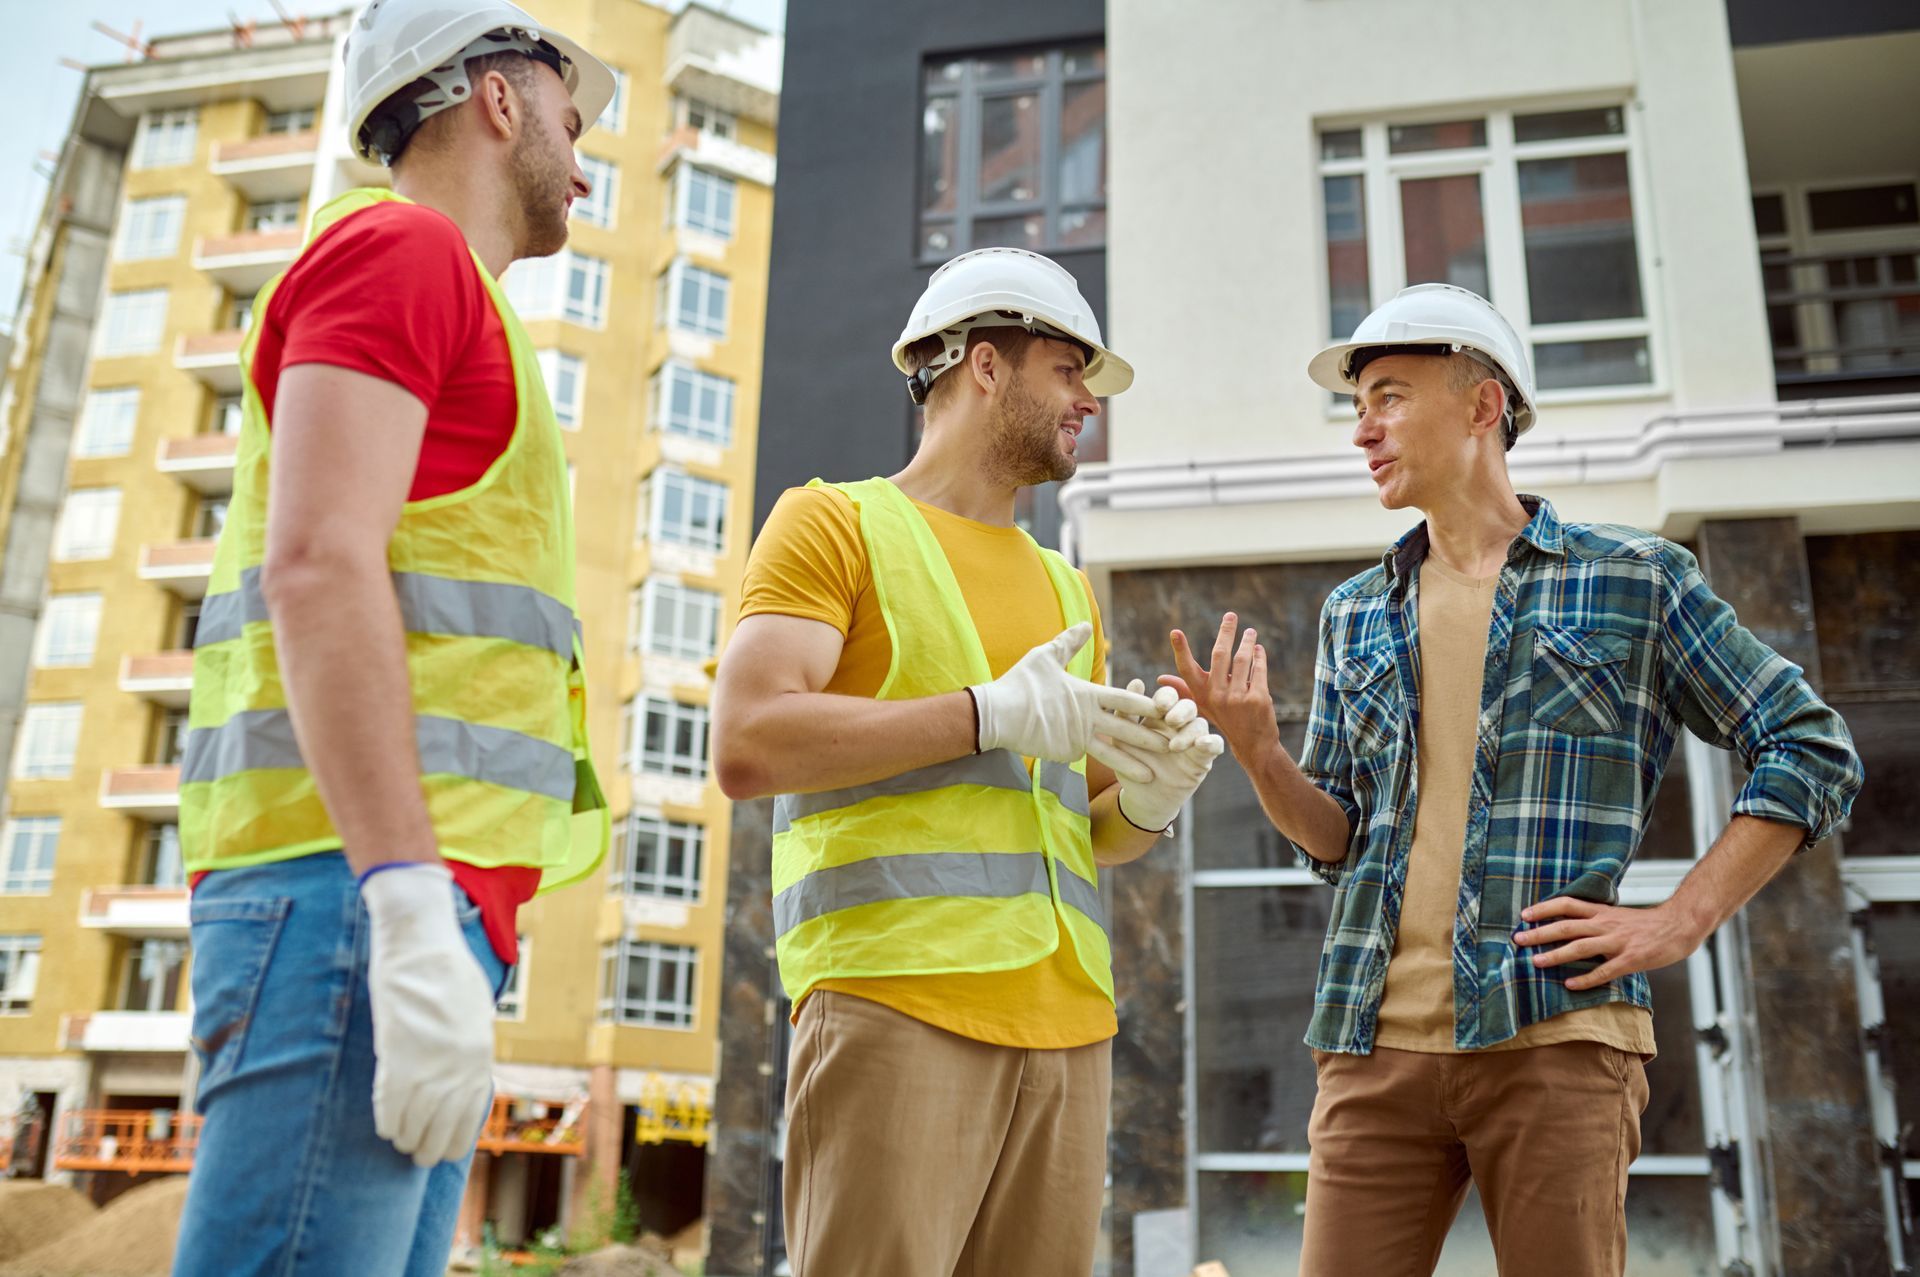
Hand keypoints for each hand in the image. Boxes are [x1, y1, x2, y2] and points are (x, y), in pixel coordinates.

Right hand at [360, 862, 496, 1166]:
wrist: (421, 946)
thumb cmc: (447, 973)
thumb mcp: (471, 1016)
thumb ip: (466, 1051)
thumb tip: (459, 1081)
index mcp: (480, 1058)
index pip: (469, 1119)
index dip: (454, 1142)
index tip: (443, 1152)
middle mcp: (459, 1070)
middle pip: (442, 1130)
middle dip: (428, 1148)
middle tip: (417, 1155)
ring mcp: (429, 1067)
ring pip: (415, 1125)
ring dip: (406, 1138)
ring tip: (400, 1141)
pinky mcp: (397, 1059)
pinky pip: (390, 1108)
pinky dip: (387, 1122)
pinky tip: (385, 1127)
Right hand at [971, 623, 1171, 782]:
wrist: (997, 715)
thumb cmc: (1021, 683)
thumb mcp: (1045, 657)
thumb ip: (1069, 642)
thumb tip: (1086, 624)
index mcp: (1087, 694)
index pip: (1126, 700)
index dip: (1149, 705)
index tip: (1169, 709)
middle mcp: (1087, 718)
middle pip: (1127, 730)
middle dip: (1152, 738)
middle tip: (1176, 746)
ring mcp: (1076, 739)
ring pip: (1111, 754)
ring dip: (1134, 765)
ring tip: (1154, 776)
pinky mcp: (1064, 755)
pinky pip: (1082, 758)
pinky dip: (1095, 766)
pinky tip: (1106, 775)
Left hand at [1107, 679, 1225, 831]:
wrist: (1141, 795)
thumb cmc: (1130, 762)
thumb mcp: (1121, 738)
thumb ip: (1126, 713)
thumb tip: (1136, 680)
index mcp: (1160, 714)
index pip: (1168, 696)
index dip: (1166, 697)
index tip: (1159, 706)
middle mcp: (1179, 723)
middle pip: (1188, 706)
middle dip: (1181, 710)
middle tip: (1171, 721)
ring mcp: (1193, 740)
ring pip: (1201, 724)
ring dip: (1191, 731)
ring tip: (1175, 746)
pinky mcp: (1203, 758)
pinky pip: (1215, 745)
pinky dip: (1211, 743)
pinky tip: (1201, 745)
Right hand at [1162, 613, 1281, 767]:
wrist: (1253, 743)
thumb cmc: (1225, 719)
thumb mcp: (1203, 705)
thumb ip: (1185, 689)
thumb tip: (1160, 679)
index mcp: (1202, 694)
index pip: (1187, 669)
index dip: (1180, 650)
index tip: (1175, 632)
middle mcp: (1217, 695)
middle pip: (1220, 655)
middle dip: (1226, 632)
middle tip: (1230, 616)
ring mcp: (1238, 697)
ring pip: (1242, 660)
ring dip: (1247, 642)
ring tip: (1250, 632)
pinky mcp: (1258, 698)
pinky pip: (1259, 670)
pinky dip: (1260, 657)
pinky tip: (1259, 650)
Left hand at [1513, 897, 1707, 991]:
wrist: (1679, 926)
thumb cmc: (1646, 924)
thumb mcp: (1616, 915)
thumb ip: (1595, 919)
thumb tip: (1569, 925)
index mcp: (1601, 912)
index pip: (1567, 904)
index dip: (1544, 908)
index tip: (1524, 914)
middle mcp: (1606, 924)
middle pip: (1567, 926)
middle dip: (1540, 932)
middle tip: (1518, 939)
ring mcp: (1618, 942)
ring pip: (1581, 947)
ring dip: (1556, 954)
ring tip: (1536, 962)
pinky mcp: (1630, 960)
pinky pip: (1604, 971)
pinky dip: (1586, 978)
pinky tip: (1570, 984)